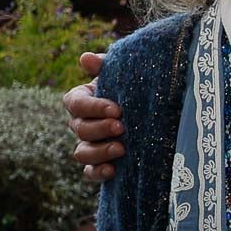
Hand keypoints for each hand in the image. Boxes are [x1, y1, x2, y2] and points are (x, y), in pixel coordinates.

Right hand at [65, 50, 122, 182]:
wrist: (155, 111)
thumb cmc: (135, 87)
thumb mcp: (125, 74)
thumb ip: (106, 65)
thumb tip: (86, 58)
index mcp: (83, 99)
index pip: (74, 103)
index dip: (92, 107)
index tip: (116, 109)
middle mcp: (81, 123)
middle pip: (79, 128)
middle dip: (100, 128)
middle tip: (122, 127)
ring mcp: (89, 145)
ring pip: (81, 152)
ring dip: (99, 151)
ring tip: (121, 148)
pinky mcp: (99, 164)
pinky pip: (89, 173)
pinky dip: (98, 172)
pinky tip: (113, 170)